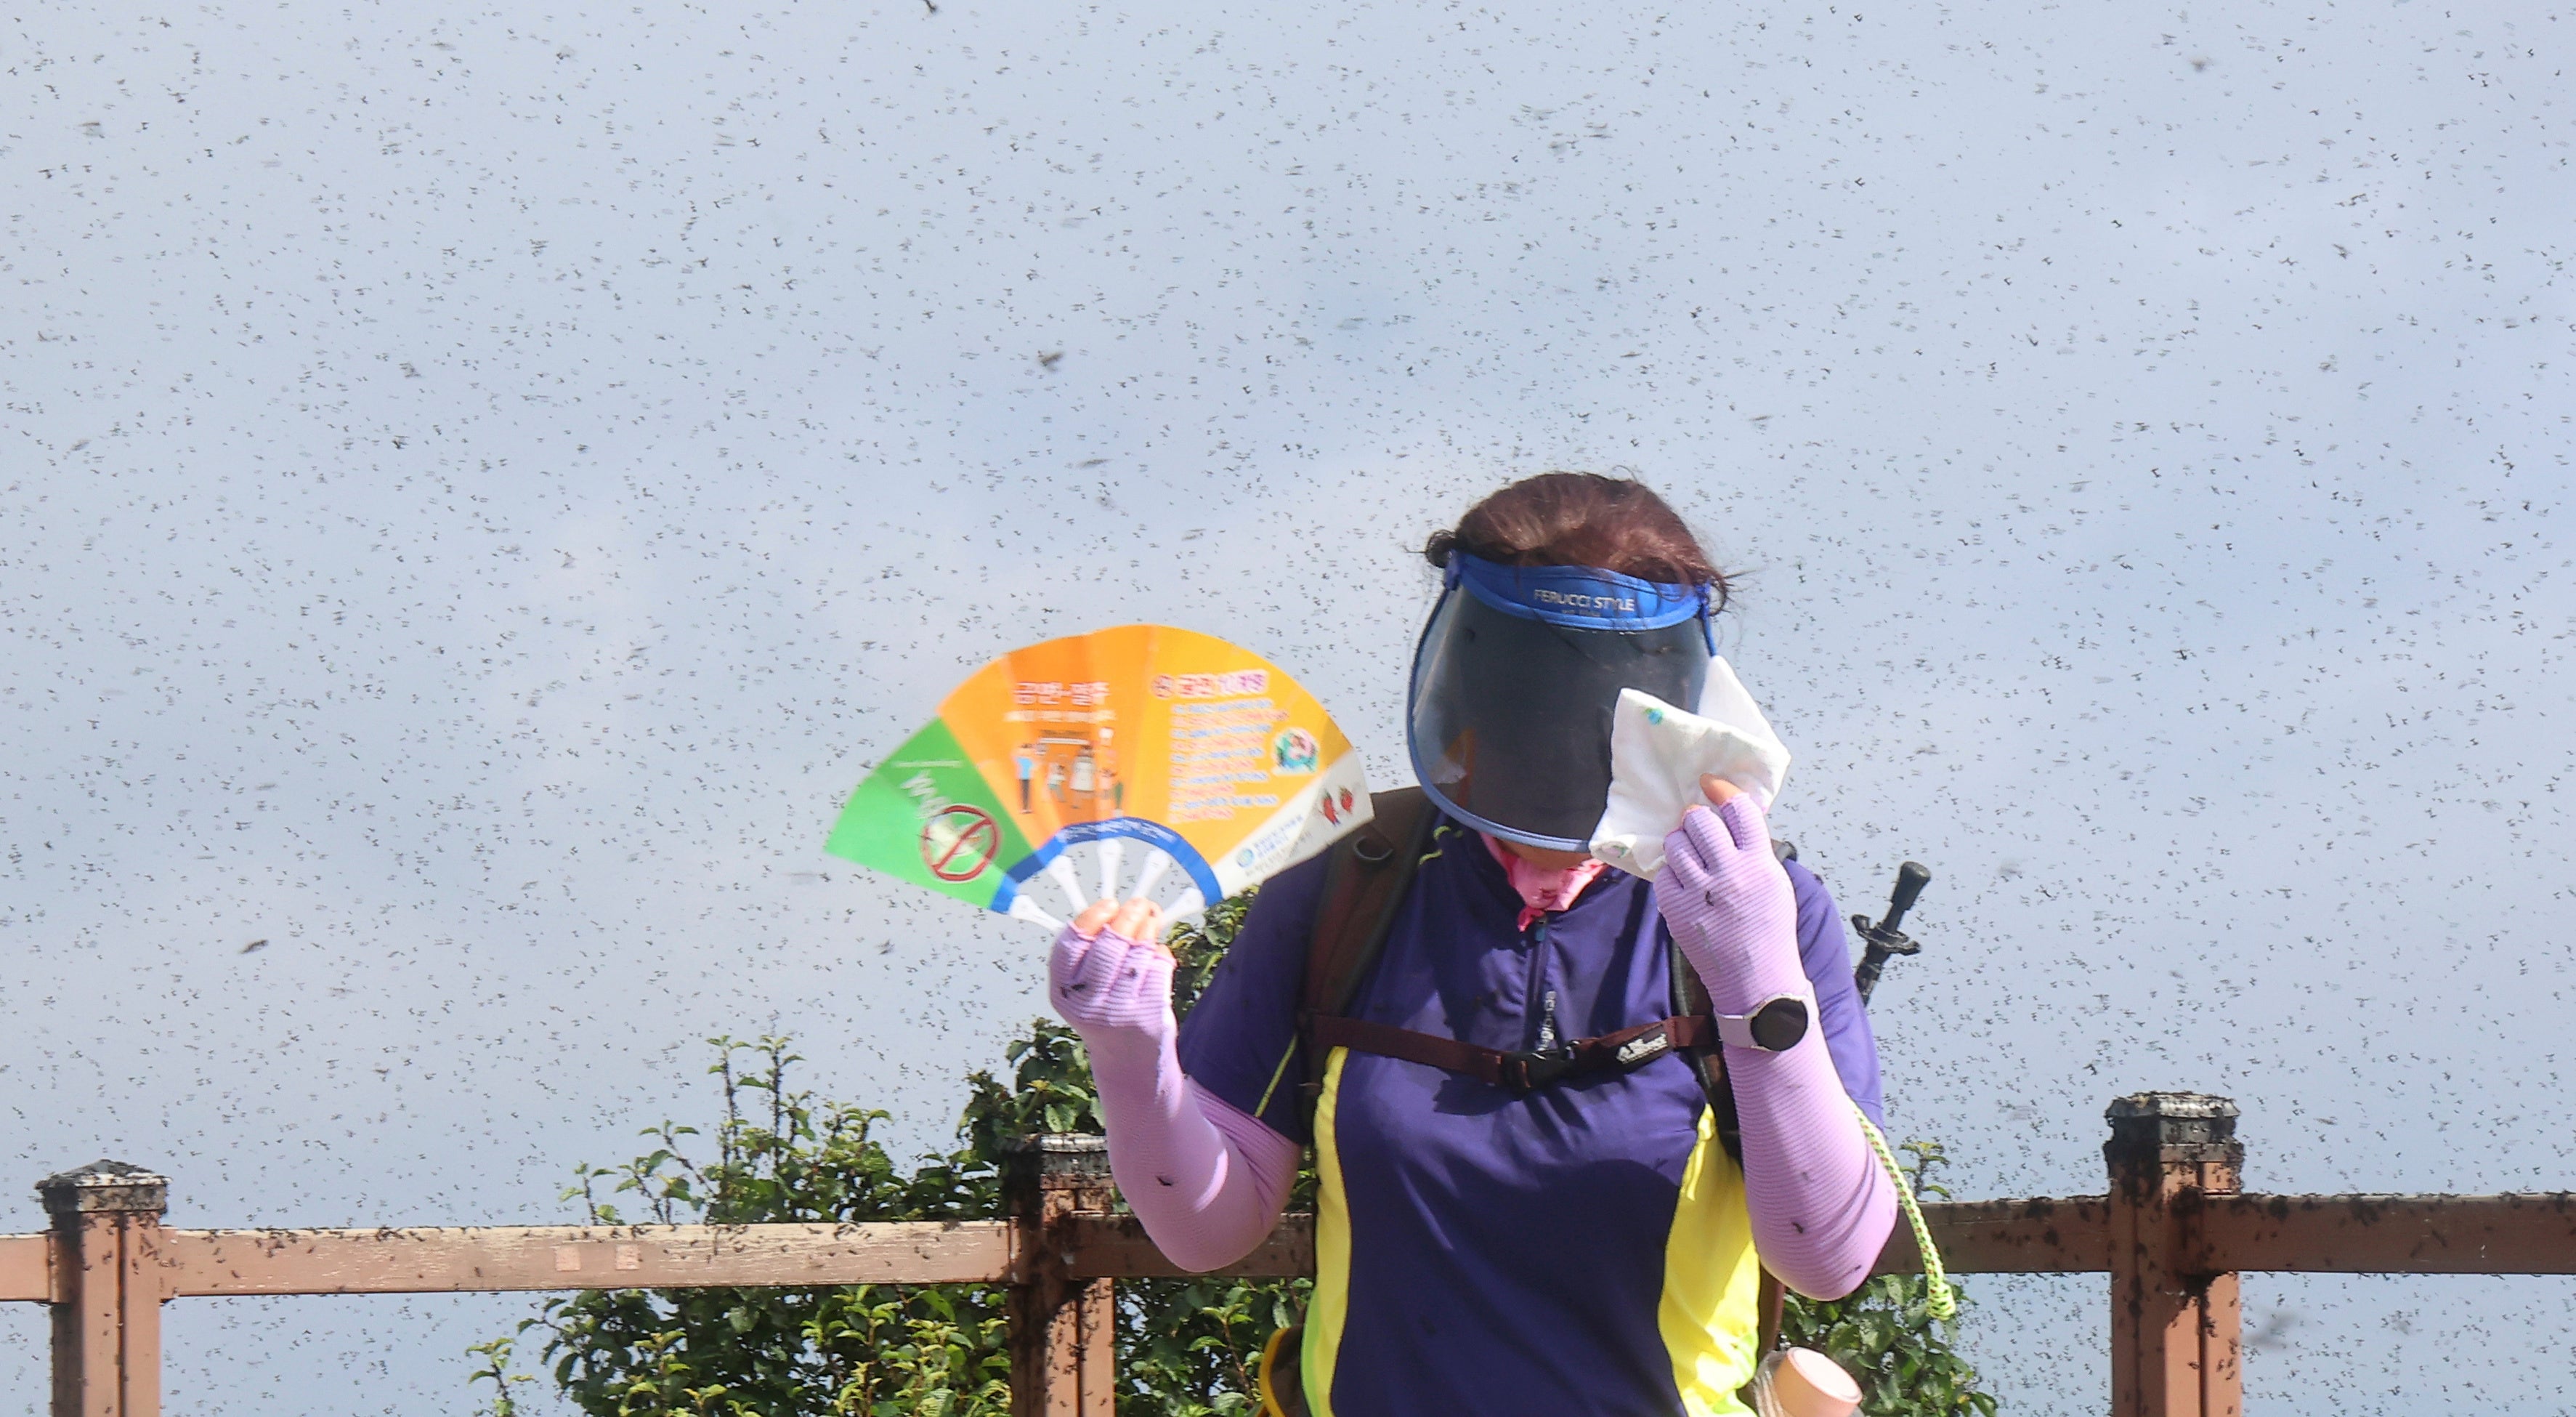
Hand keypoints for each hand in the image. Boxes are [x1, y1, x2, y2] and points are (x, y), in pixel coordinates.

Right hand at [1048, 897, 1175, 1055]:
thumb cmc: (1107, 1016)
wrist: (1128, 1063)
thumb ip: (1090, 955)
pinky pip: (1158, 969)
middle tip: (1140, 904)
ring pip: (1137, 952)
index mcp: (1064, 992)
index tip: (1109, 903)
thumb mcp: (1084, 990)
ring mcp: (1117, 1010)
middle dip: (1129, 916)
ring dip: (1148, 929)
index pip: (1071, 943)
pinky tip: (1158, 954)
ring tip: (1152, 919)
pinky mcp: (1146, 1015)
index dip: (1092, 917)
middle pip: (1109, 943)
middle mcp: (1086, 1002)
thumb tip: (1115, 910)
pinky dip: (1161, 955)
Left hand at [1653, 775, 1800, 1013]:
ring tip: (1692, 856)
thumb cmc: (1770, 930)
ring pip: (1676, 843)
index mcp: (1760, 864)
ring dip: (1682, 842)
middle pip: (1700, 821)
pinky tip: (1686, 883)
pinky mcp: (1677, 909)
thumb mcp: (1775, 882)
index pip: (1738, 810)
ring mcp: (1700, 892)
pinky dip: (1673, 873)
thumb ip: (1755, 849)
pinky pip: (1664, 873)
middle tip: (1698, 826)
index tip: (1711, 784)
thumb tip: (1730, 815)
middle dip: (1697, 819)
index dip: (1722, 790)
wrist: (1757, 981)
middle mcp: (1729, 874)